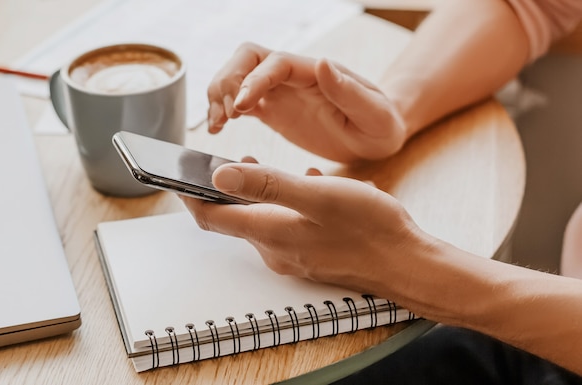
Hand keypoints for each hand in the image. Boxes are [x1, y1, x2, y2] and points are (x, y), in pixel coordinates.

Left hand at [181, 162, 430, 293]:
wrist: (407, 263)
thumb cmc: (368, 227)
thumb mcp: (317, 196)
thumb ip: (267, 186)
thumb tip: (220, 177)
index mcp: (270, 234)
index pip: (211, 218)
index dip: (189, 195)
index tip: (176, 174)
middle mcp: (276, 250)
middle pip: (235, 219)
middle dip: (227, 189)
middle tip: (230, 160)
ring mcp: (295, 255)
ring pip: (263, 219)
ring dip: (260, 193)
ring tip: (266, 166)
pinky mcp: (312, 255)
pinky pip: (288, 225)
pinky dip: (287, 203)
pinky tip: (309, 184)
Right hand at [206, 42, 406, 161]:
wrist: (377, 138)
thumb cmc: (381, 125)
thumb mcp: (374, 113)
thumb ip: (349, 91)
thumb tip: (323, 63)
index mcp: (315, 73)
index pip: (275, 63)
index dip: (253, 80)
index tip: (242, 106)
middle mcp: (293, 77)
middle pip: (247, 59)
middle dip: (228, 82)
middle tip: (226, 116)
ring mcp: (280, 92)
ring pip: (237, 77)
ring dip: (220, 95)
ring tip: (217, 125)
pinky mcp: (273, 111)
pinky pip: (240, 103)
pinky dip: (224, 111)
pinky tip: (218, 130)